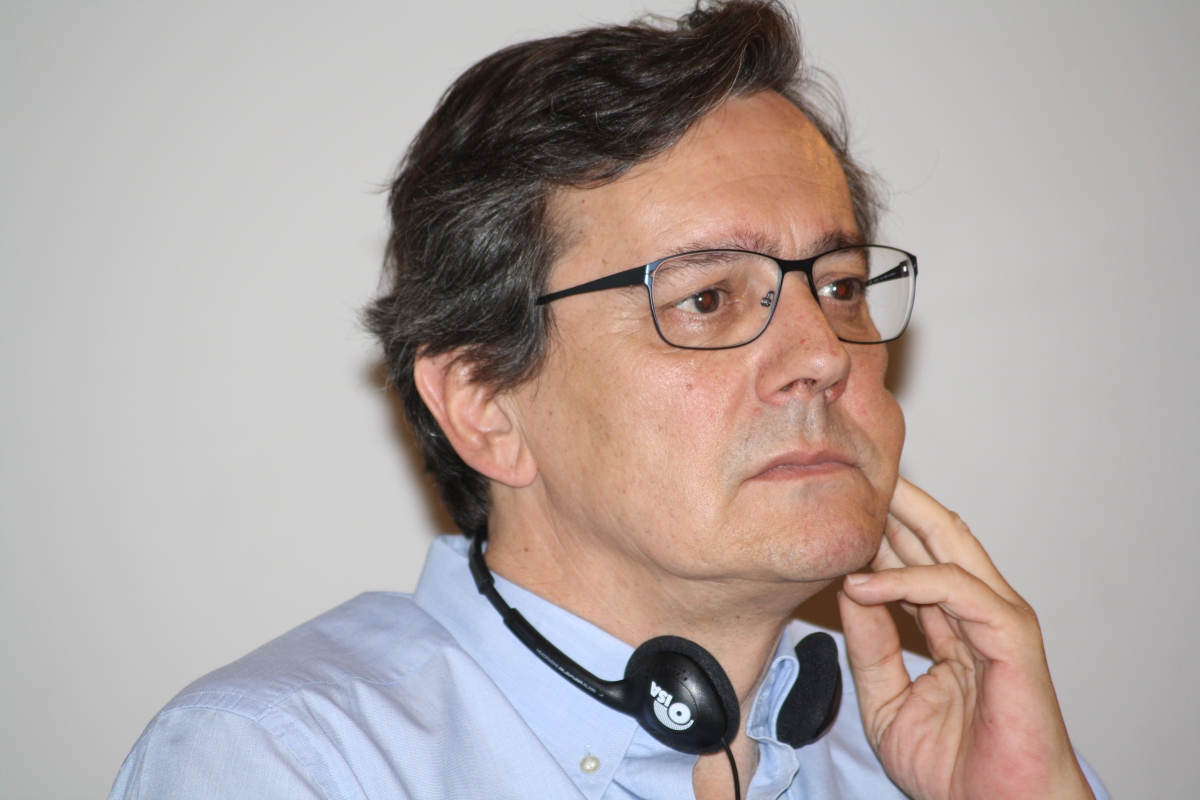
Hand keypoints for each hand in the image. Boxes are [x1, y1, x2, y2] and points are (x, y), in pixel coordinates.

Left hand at [838, 478, 1093, 799]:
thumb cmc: (956, 768)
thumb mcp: (888, 697)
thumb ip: (871, 642)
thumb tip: (848, 588)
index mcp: (956, 624)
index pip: (918, 558)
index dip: (880, 531)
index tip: (835, 509)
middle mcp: (980, 612)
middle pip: (939, 536)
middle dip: (897, 503)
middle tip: (851, 475)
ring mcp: (999, 621)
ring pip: (952, 547)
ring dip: (902, 521)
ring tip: (856, 503)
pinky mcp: (1012, 638)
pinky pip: (958, 591)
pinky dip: (908, 581)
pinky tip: (864, 582)